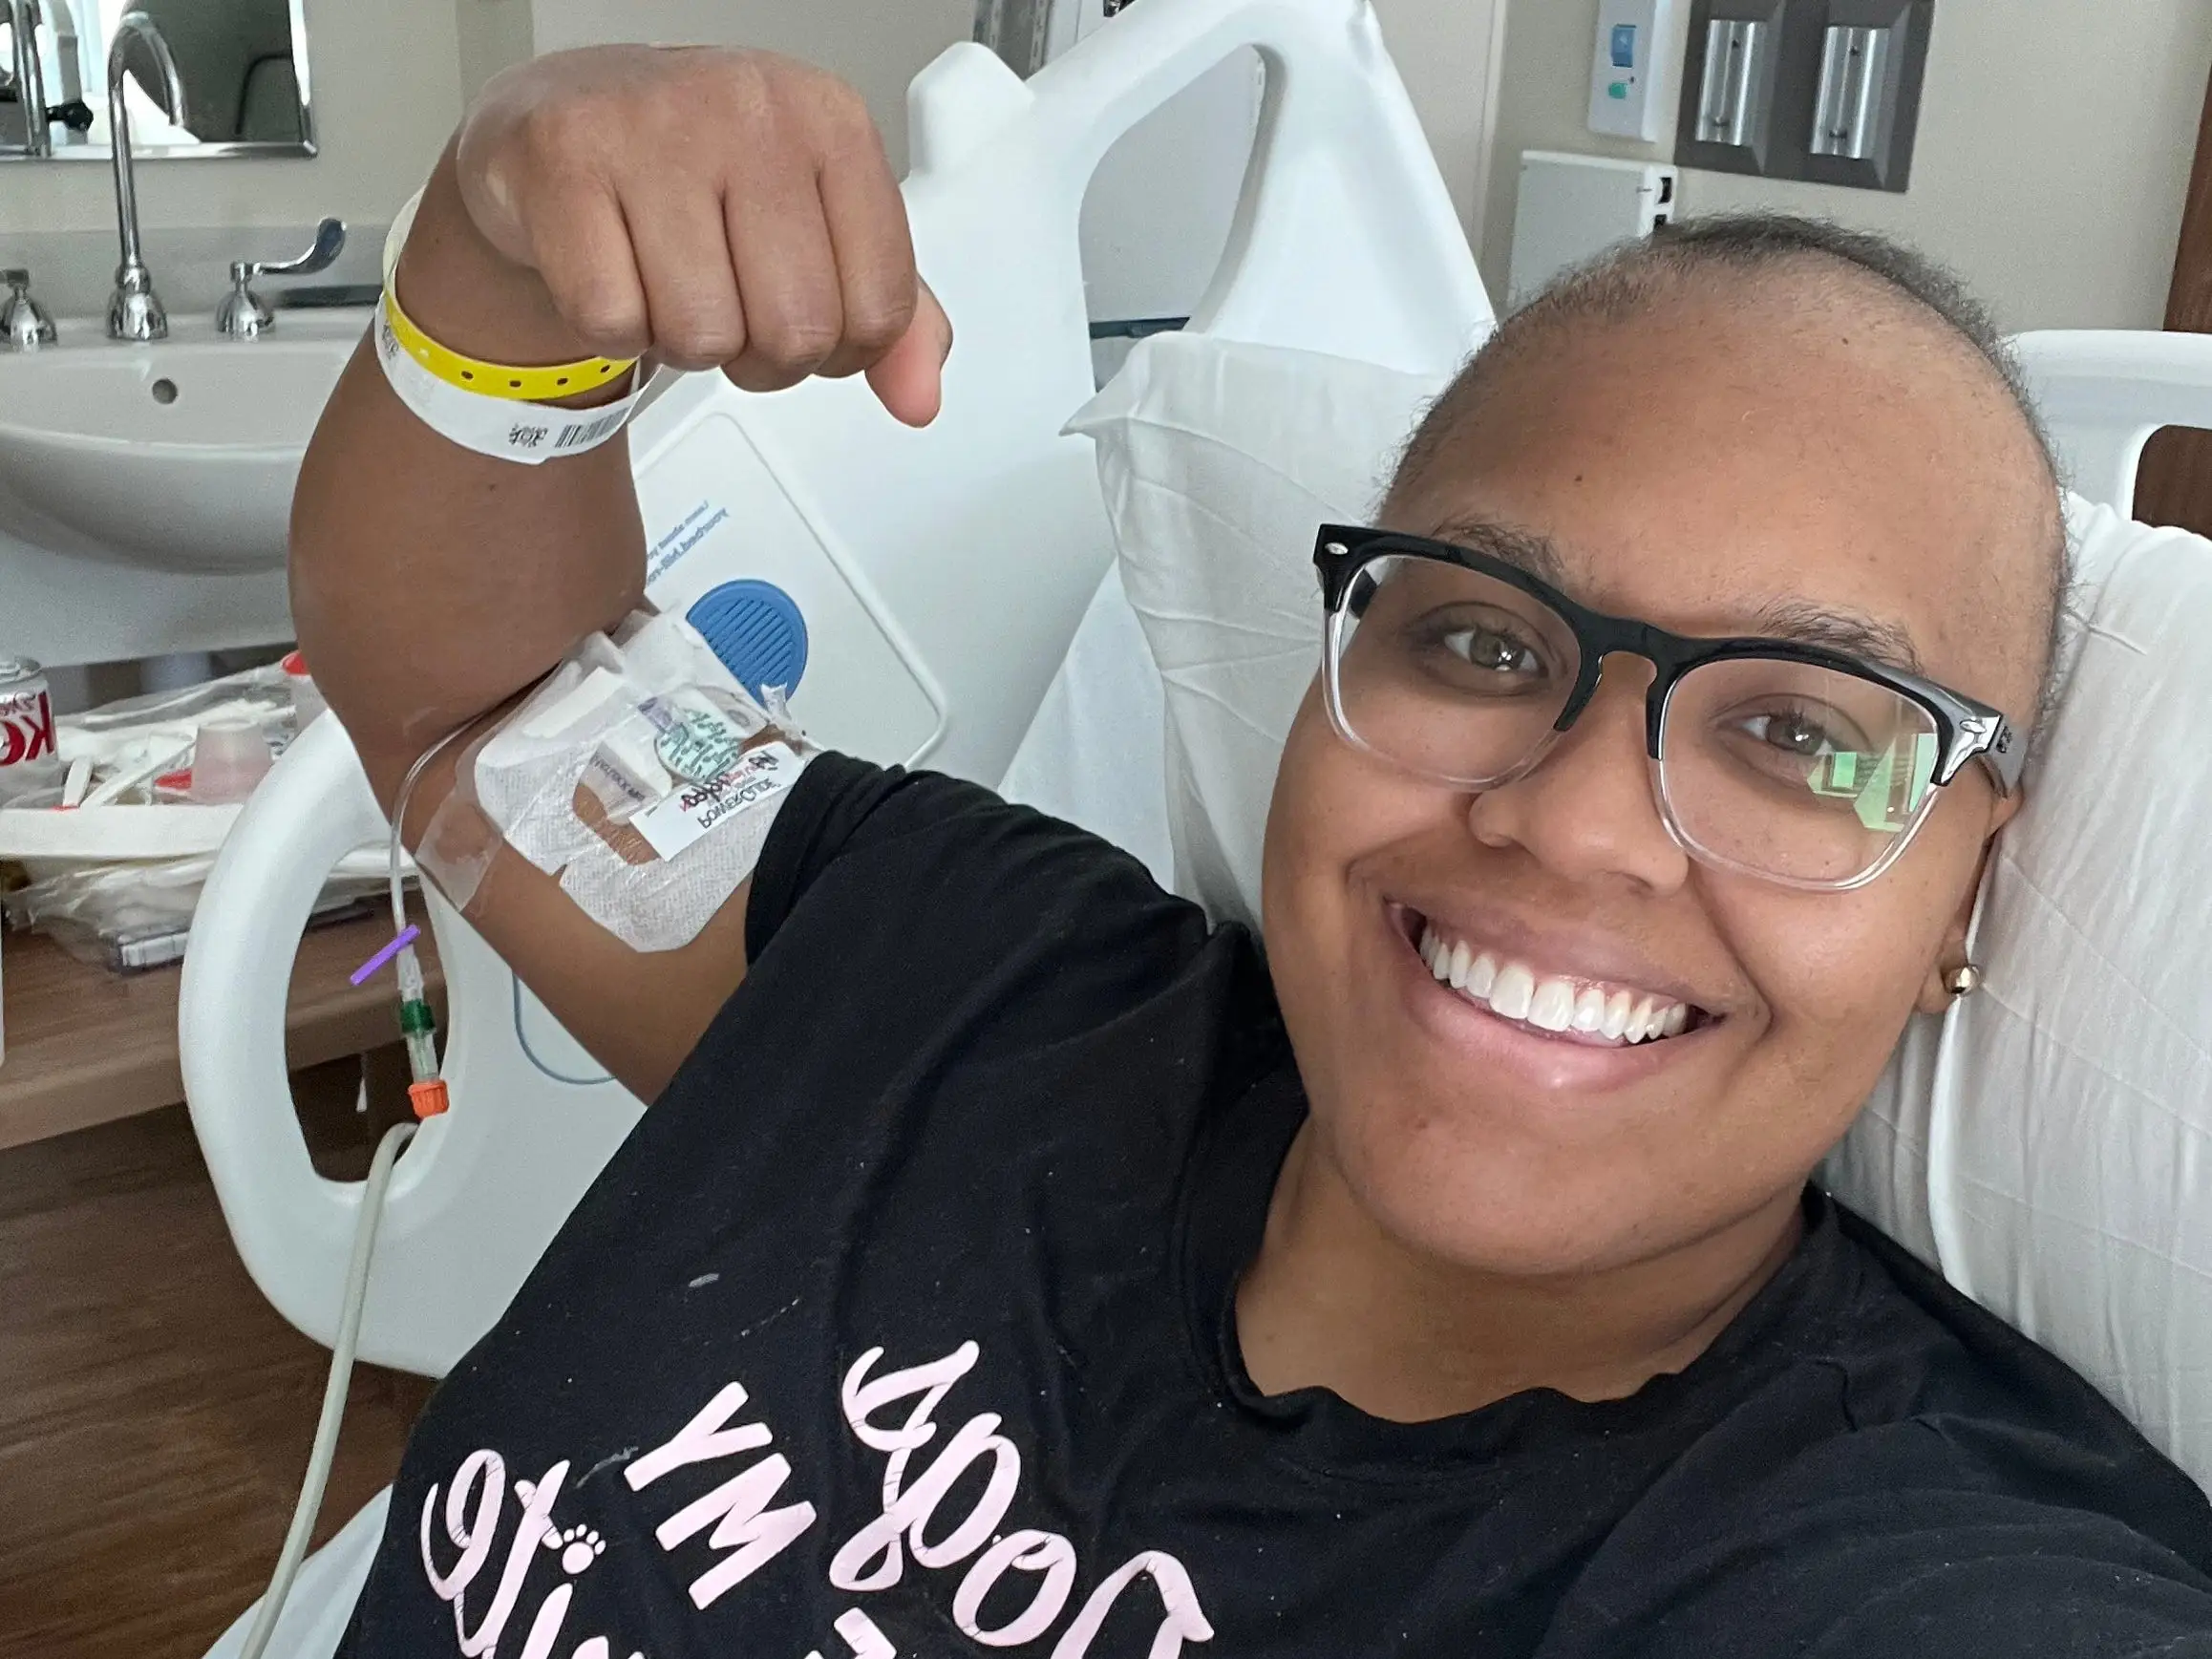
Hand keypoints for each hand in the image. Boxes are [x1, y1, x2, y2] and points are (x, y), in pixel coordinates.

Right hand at [451, 45, 949, 425]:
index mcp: (832, 121)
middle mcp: (751, 109)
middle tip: (727, 305)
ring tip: (667, 280)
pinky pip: (612, 321)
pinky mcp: (564, 159)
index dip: (841, 350)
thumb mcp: (817, 229)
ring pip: (702, 337)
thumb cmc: (699, 173)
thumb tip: (919, 398)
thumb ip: (889, 315)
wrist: (566, 116)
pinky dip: (612, 328)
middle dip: (760, 357)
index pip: (881, 308)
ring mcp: (655, 126)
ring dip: (682, 343)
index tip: (805, 316)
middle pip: (795, 332)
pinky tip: (614, 268)